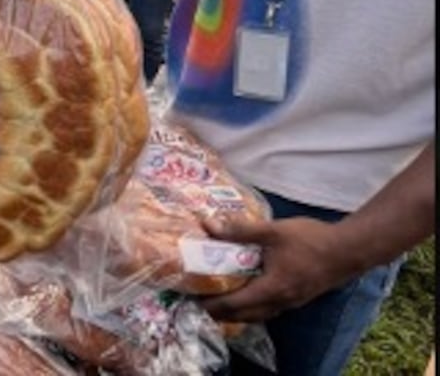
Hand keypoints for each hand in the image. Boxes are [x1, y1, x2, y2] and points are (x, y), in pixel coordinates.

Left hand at [199, 215, 357, 323]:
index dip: (212, 304)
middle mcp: (281, 302)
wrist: (349, 250)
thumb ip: (239, 230)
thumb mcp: (272, 231)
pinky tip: (248, 292)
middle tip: (200, 302)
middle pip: (244, 315)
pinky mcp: (298, 297)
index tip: (192, 299)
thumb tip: (208, 225)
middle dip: (221, 312)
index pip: (234, 304)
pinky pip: (269, 308)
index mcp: (271, 289)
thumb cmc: (310, 240)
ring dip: (237, 311)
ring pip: (258, 314)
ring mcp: (291, 302)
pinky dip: (253, 306)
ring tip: (219, 300)